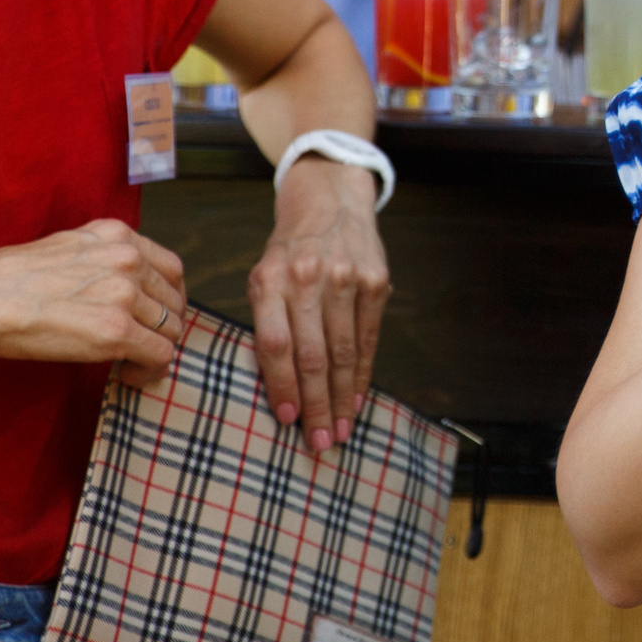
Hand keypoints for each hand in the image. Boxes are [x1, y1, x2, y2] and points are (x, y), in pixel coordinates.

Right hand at [0, 222, 187, 374]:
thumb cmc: (9, 280)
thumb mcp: (68, 249)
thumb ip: (103, 260)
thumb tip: (123, 287)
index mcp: (118, 235)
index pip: (171, 268)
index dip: (169, 297)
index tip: (158, 315)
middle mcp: (128, 259)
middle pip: (174, 299)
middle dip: (165, 325)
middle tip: (147, 344)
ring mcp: (125, 294)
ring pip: (171, 328)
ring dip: (157, 349)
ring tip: (133, 364)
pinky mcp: (117, 330)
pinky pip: (160, 353)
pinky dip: (151, 369)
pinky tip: (129, 375)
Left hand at [250, 159, 390, 455]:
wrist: (330, 201)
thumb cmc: (289, 251)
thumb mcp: (264, 276)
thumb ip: (267, 321)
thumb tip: (274, 384)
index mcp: (272, 280)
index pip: (276, 343)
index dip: (282, 384)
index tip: (287, 419)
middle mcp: (310, 279)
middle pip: (313, 354)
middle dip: (316, 403)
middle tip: (319, 441)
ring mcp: (347, 279)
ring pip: (345, 351)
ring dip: (342, 396)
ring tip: (340, 428)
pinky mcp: (377, 281)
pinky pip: (369, 337)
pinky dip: (364, 372)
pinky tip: (357, 397)